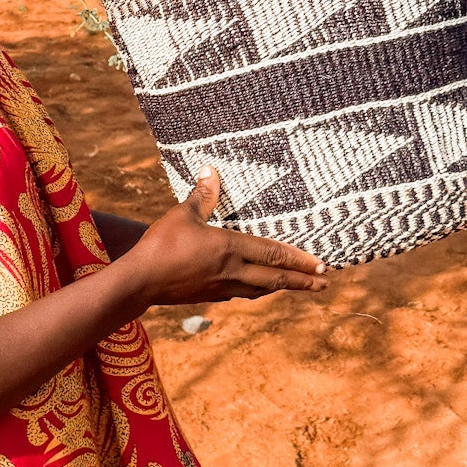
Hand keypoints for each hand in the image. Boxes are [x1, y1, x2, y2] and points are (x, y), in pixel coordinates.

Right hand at [117, 166, 327, 309]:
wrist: (140, 282)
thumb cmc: (161, 245)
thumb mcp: (182, 214)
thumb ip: (202, 195)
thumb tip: (211, 170)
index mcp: (230, 249)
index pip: (273, 254)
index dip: (299, 259)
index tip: (321, 264)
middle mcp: (232, 272)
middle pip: (276, 278)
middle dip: (303, 281)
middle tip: (326, 282)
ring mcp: (222, 287)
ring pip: (262, 290)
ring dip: (284, 287)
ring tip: (299, 286)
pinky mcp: (210, 296)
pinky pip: (243, 293)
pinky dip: (259, 291)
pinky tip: (260, 290)